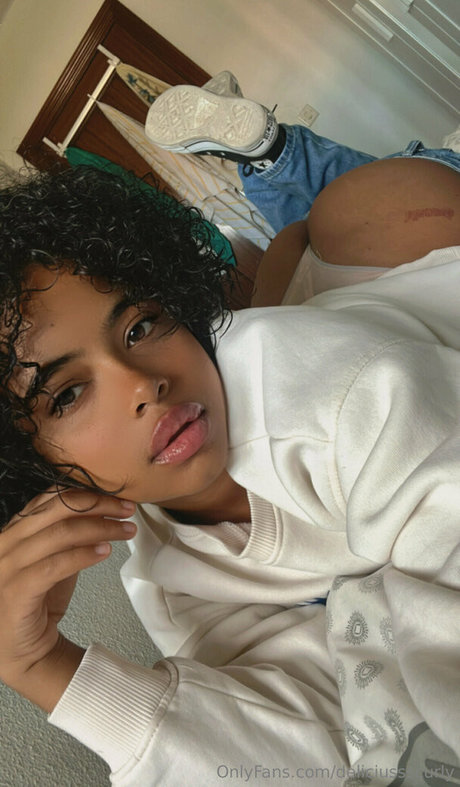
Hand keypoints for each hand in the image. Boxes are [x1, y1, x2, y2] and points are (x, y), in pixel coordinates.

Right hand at [0, 488, 136, 709]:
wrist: (21, 650)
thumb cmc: (39, 601)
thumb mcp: (56, 559)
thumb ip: (69, 535)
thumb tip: (103, 511)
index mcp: (14, 530)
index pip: (51, 498)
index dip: (87, 493)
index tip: (118, 498)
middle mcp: (5, 543)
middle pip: (57, 510)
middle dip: (98, 506)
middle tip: (127, 509)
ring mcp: (6, 567)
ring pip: (59, 534)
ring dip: (100, 528)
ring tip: (126, 530)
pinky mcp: (16, 592)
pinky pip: (54, 566)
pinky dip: (83, 555)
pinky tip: (105, 552)